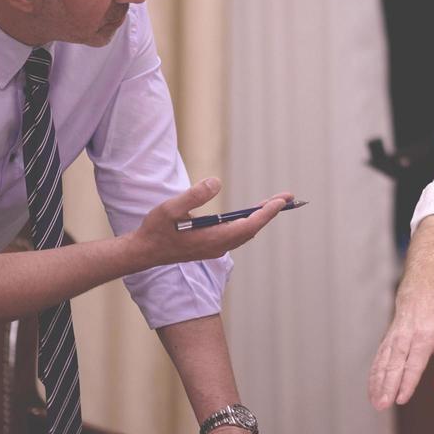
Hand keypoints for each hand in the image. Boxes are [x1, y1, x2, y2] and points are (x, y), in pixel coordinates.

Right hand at [131, 178, 291, 266]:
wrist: (145, 251)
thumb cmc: (157, 229)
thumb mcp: (171, 208)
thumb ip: (194, 195)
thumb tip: (217, 182)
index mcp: (213, 238)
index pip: (249, 225)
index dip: (267, 213)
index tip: (281, 201)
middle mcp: (219, 246)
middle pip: (252, 229)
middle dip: (270, 212)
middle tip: (288, 197)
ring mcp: (216, 248)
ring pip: (246, 232)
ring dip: (261, 217)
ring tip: (276, 202)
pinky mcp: (212, 246)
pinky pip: (238, 234)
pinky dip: (250, 222)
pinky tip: (253, 212)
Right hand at [367, 284, 433, 408]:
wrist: (420, 295)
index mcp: (425, 338)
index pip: (414, 364)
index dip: (407, 382)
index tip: (401, 399)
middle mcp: (406, 338)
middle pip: (395, 366)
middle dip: (388, 387)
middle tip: (384, 405)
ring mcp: (393, 339)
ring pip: (383, 364)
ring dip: (378, 385)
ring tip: (377, 404)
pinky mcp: (385, 342)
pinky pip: (378, 361)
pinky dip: (373, 378)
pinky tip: (372, 393)